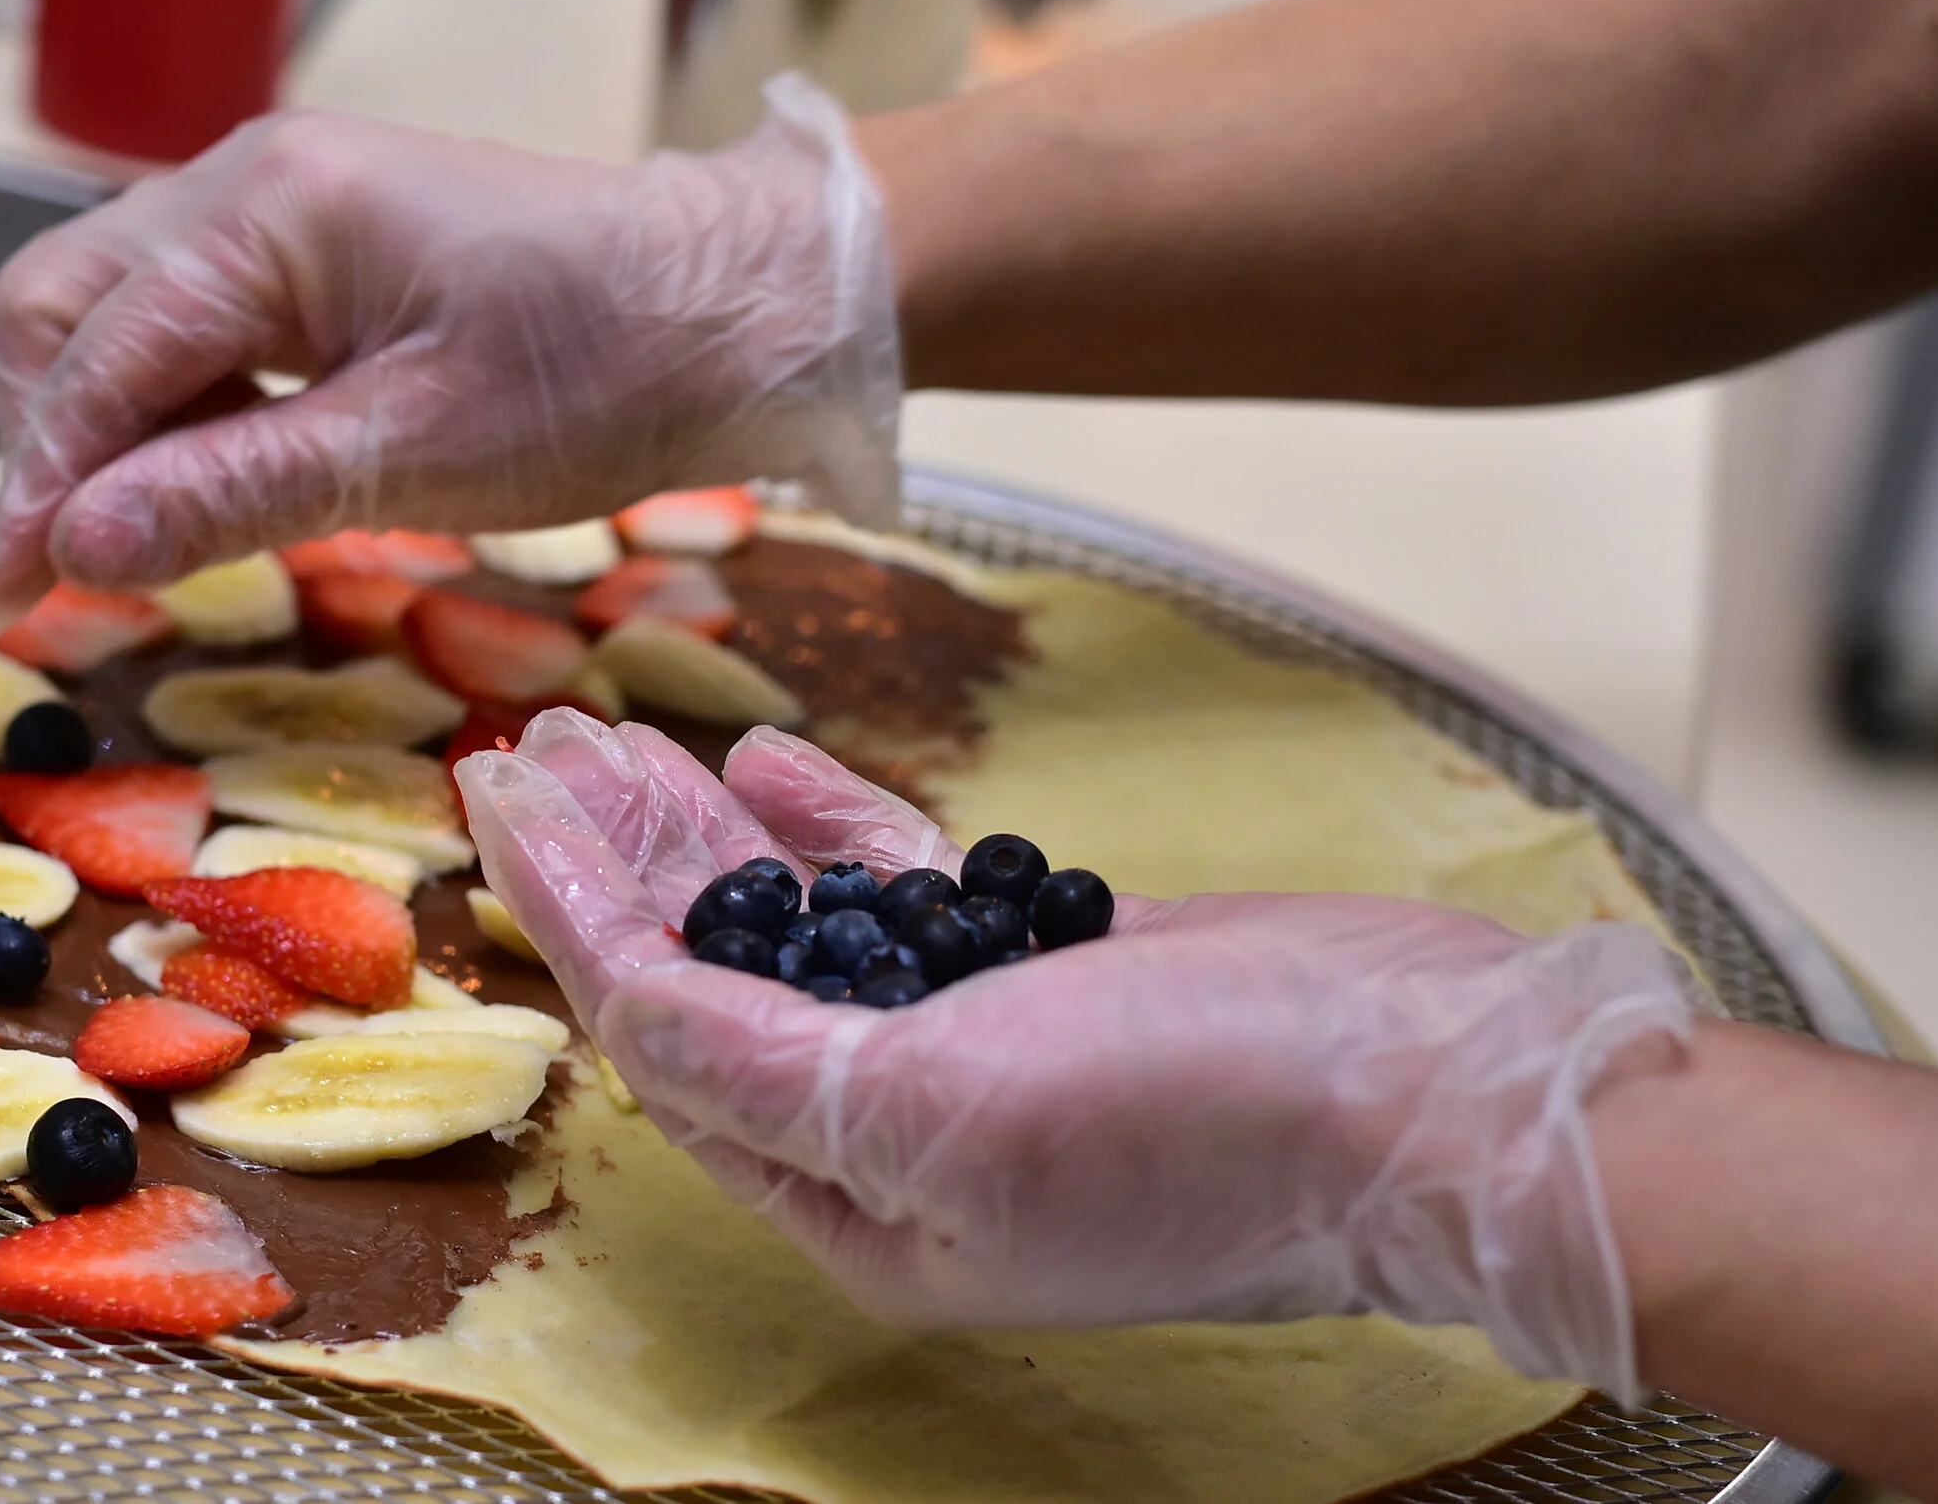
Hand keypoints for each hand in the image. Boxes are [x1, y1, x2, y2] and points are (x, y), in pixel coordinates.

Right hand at [0, 77, 899, 640]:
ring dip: (106, 425)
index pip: (93, 358)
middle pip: (67, 307)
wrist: (738, 306)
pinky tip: (203, 480)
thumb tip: (75, 546)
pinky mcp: (328, 245)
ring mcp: (289, 204)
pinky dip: (177, 403)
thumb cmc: (602, 370)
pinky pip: (201, 318)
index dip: (36, 492)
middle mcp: (254, 180)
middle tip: (53, 578)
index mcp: (270, 209)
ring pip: (123, 312)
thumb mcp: (414, 453)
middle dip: (47, 442)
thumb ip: (233, 490)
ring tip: (125, 544)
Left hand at [455, 712, 1693, 1405]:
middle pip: (714, 978)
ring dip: (708, 832)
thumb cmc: (1206, 1121)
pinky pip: (905, 894)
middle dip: (622, 859)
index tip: (502, 800)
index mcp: (857, 1203)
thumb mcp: (945, 1107)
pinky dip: (835, 829)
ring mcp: (977, 1048)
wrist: (1436, 1084)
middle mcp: (899, 1135)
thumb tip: (623, 1008)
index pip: (663, 1037)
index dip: (572, 913)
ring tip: (619, 735)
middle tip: (542, 742)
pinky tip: (767, 761)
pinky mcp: (1047, 972)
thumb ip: (761, 1065)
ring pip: (799, 927)